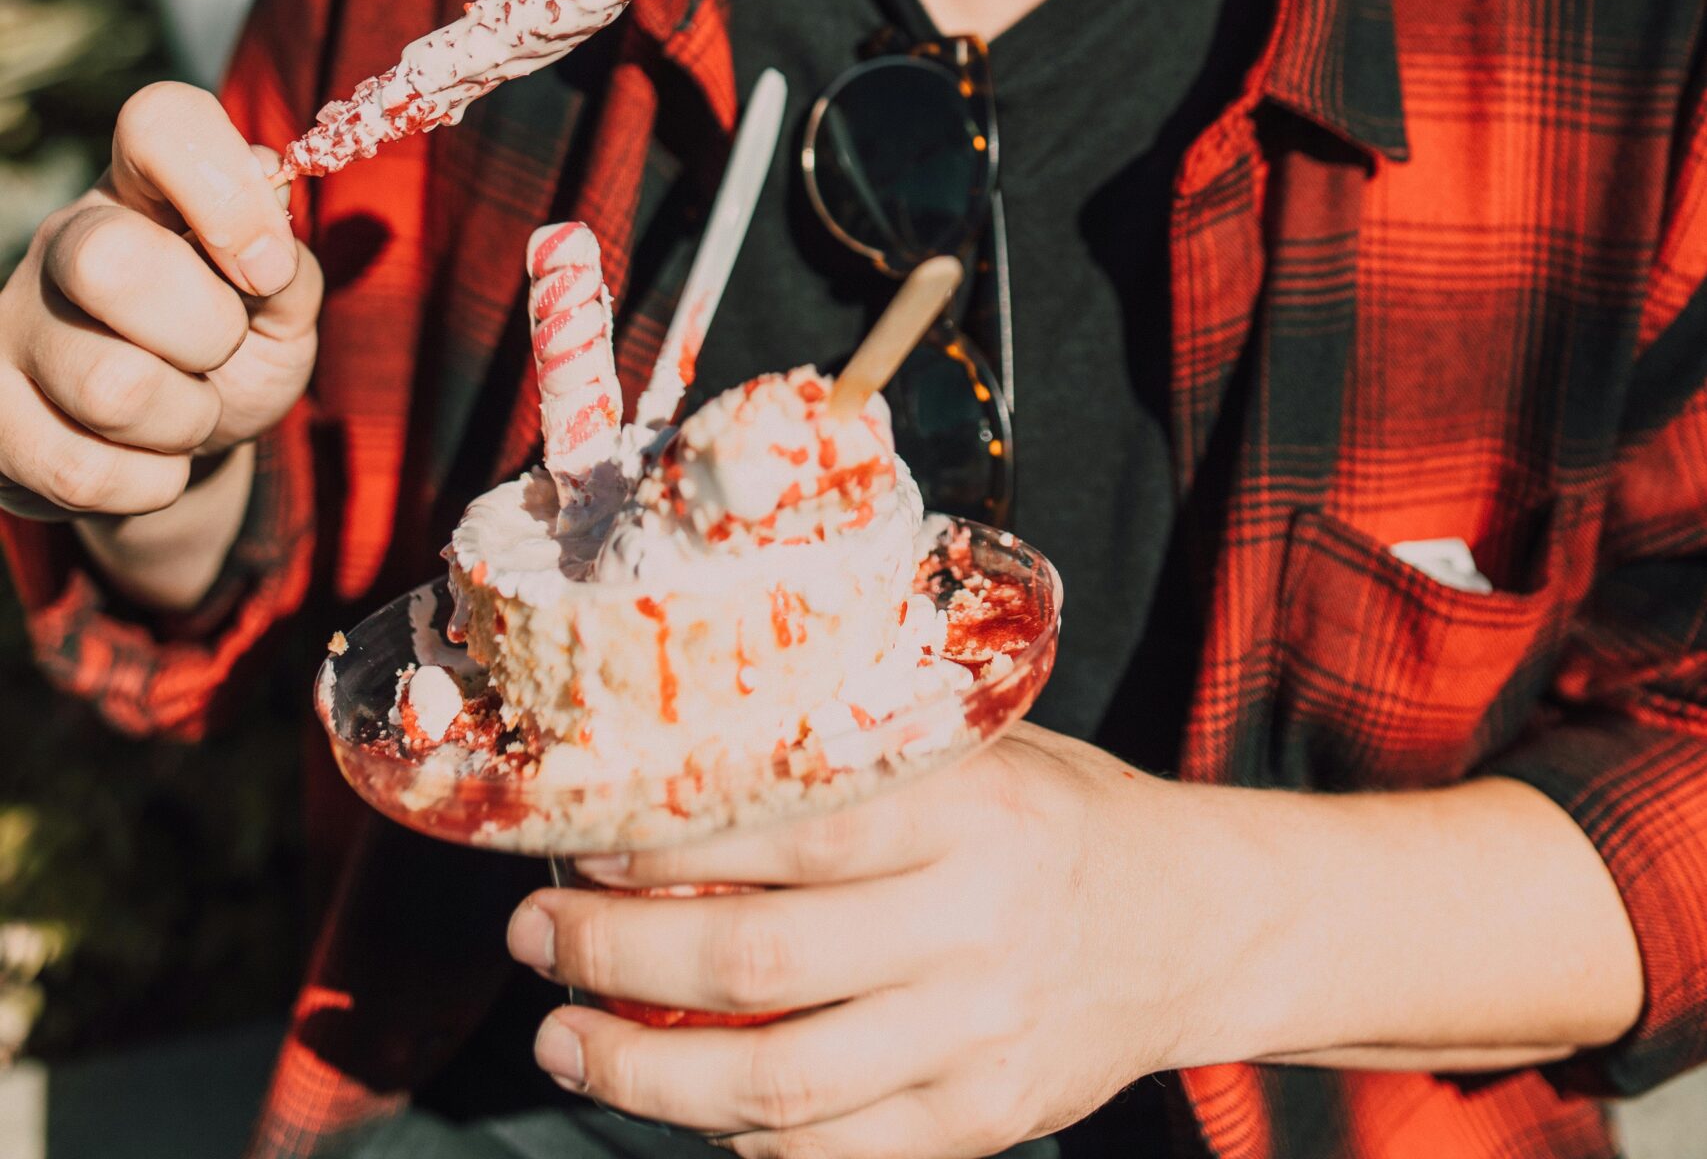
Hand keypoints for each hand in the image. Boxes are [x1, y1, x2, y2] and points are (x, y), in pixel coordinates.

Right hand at [0, 81, 321, 520]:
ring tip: (186, 412)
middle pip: (113, 261)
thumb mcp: (285, 303)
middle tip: (219, 350)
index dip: (223, 187)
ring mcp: (12, 324)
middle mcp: (66, 239)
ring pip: (110, 386)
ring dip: (185, 421)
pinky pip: (79, 472)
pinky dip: (148, 484)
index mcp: (145, 185)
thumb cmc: (236, 347)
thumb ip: (289, 261)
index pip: (160, 122)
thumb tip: (264, 218)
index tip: (266, 268)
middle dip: (206, 332)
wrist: (176, 448)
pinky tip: (147, 462)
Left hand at [507, 724, 1168, 1158]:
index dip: (663, 849)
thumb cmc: (1053, 811)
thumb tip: (684, 743)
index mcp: (970, 808)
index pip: (787, 831)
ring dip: (641, 1074)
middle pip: (754, 966)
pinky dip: (739, 1139)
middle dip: (611, 959)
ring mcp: (978, 1037)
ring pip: (775, 1084)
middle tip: (533, 937)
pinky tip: (678, 1106)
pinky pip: (834, 1153)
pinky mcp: (983, 1121)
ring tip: (562, 1039)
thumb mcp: (977, 745)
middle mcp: (973, 924)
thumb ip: (859, 751)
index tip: (575, 843)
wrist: (1192, 920)